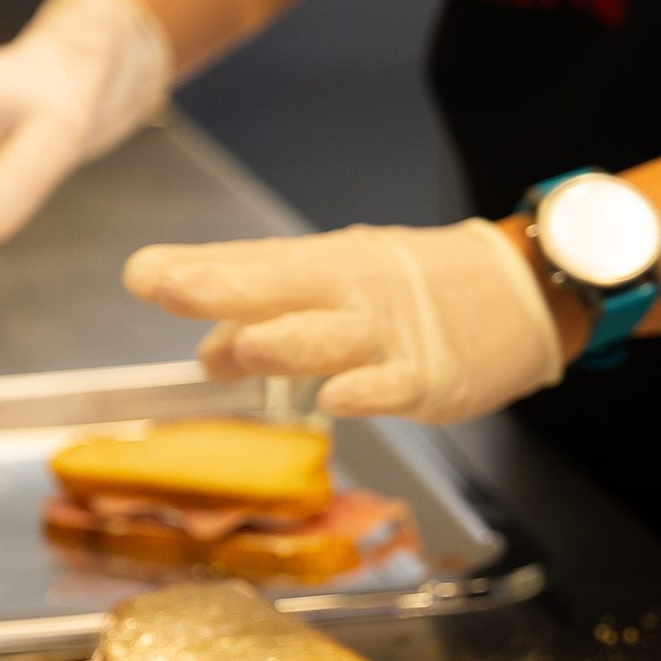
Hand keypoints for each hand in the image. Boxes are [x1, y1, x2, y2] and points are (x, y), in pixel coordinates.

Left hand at [123, 220, 564, 425]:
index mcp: (324, 266)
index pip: (253, 263)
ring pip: (330, 336)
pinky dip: (364, 391)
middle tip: (166, 285)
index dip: (197, 268)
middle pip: (282, 286)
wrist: (520, 291)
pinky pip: (393, 385)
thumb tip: (201, 355)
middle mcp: (351, 291)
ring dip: (280, 341)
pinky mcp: (431, 377)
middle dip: (222, 287)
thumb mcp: (337, 291)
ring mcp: (391, 335)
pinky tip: (335, 398)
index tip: (141, 272)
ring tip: (236, 347)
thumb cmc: (413, 292)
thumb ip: (264, 320)